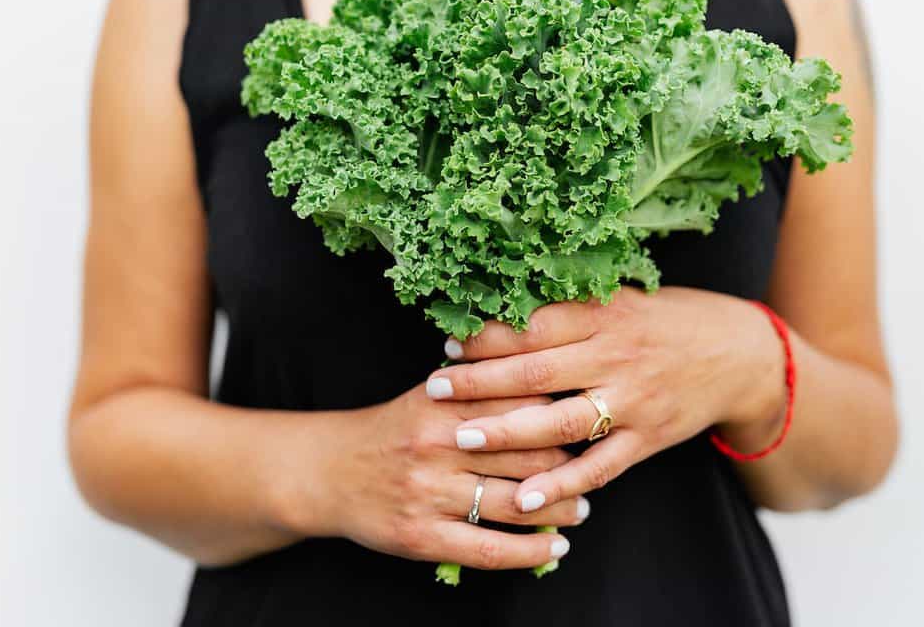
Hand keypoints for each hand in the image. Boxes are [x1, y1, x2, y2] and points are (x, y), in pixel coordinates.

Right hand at [304, 385, 587, 571]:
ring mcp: (429, 493)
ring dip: (557, 510)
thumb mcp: (431, 394)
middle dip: (569, 467)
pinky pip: (486, 549)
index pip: (521, 405)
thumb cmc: (392, 428)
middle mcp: (438, 446)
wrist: (329, 470)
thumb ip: (482, 384)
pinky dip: (526, 552)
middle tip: (594, 471)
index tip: (588, 422)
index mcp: (444, 403)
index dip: (561, 416)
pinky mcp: (420, 536)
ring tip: (580, 510)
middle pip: (524, 455)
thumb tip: (546, 372)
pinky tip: (552, 549)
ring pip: (512, 504)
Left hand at [424, 287, 786, 513]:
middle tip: (436, 390)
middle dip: (479, 383)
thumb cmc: (669, 319)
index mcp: (606, 313)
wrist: (740, 354)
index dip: (487, 335)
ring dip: (509, 432)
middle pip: (536, 372)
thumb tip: (503, 303)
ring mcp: (633, 401)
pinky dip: (562, 484)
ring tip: (463, 438)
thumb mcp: (624, 297)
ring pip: (561, 422)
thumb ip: (571, 305)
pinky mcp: (648, 439)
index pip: (534, 324)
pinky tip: (526, 498)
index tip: (449, 342)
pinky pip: (600, 467)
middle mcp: (616, 356)